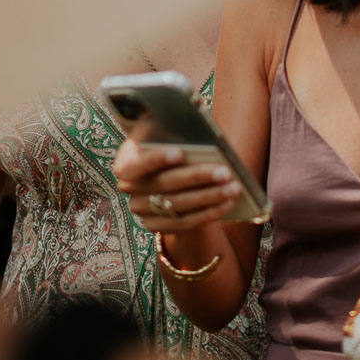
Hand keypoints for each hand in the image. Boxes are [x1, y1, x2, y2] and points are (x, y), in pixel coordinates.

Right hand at [113, 139, 241, 233]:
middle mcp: (128, 188)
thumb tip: (203, 137)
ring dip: (209, 197)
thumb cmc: (168, 142)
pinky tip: (227, 203)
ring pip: (177, 206)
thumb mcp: (167, 133)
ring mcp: (140, 209)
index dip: (156, 159)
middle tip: (225, 172)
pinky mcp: (155, 226)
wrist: (163, 169)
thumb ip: (177, 133)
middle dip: (197, 178)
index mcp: (126, 162)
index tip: (180, 152)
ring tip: (233, 188)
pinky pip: (183, 222)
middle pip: (165, 184)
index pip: (135, 164)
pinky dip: (208, 213)